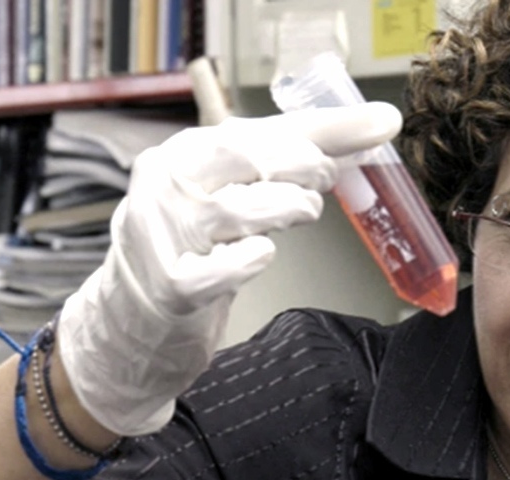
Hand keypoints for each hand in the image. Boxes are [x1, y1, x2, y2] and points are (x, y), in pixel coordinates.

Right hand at [57, 102, 402, 434]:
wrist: (131, 323)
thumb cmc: (192, 250)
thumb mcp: (234, 193)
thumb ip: (295, 160)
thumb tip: (372, 128)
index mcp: (180, 154)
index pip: (258, 130)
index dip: (323, 131)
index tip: (377, 127)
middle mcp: (164, 186)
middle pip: (246, 159)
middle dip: (304, 166)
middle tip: (326, 181)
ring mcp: (163, 236)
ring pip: (241, 209)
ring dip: (289, 209)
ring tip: (302, 213)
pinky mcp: (172, 286)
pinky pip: (227, 266)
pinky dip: (254, 258)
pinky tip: (260, 254)